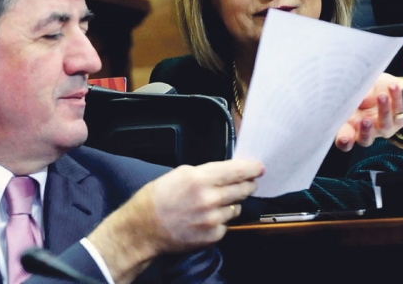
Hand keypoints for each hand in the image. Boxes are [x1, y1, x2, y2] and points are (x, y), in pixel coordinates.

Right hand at [87, 159, 263, 282]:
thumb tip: (222, 172)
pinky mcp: (212, 235)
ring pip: (236, 208)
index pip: (236, 171)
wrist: (143, 229)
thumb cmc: (155, 200)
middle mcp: (209, 199)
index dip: (251, 168)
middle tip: (247, 183)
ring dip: (230, 203)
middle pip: (242, 189)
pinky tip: (205, 217)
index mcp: (199, 179)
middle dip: (246, 185)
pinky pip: (226, 224)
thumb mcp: (177, 174)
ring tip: (213, 203)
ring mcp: (212, 219)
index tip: (259, 168)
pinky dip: (220, 220)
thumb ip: (202, 172)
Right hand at [335, 73, 402, 150]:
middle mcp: (368, 130)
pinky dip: (397, 97)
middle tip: (365, 120)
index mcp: (350, 127)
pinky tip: (392, 87)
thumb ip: (348, 98)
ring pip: (386, 124)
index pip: (345, 140)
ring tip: (381, 96)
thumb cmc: (357, 92)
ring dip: (383, 110)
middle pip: (366, 139)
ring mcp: (386, 125)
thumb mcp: (349, 94)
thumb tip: (353, 99)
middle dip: (366, 131)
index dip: (344, 142)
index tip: (345, 139)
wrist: (378, 85)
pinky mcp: (401, 113)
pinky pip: (401, 107)